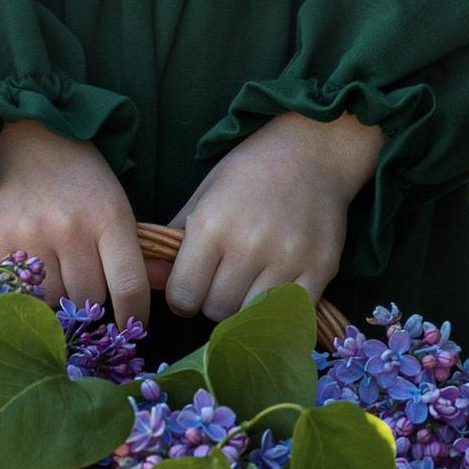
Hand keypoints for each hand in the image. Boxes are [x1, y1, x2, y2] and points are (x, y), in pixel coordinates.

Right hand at [0, 120, 152, 326]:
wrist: (14, 132)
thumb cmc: (71, 171)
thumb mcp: (110, 199)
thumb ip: (127, 247)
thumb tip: (151, 295)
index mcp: (109, 216)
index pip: (129, 287)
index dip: (133, 319)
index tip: (130, 330)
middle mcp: (72, 229)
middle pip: (89, 298)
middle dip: (90, 303)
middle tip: (83, 293)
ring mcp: (31, 236)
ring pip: (53, 300)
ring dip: (56, 300)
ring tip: (52, 278)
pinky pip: (16, 293)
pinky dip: (23, 295)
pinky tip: (26, 281)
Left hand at [163, 112, 382, 323]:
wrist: (311, 151)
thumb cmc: (249, 173)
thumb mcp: (202, 197)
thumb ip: (173, 243)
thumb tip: (148, 279)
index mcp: (211, 225)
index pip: (183, 296)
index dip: (182, 297)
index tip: (192, 288)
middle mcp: (249, 245)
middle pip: (217, 310)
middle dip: (214, 301)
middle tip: (224, 280)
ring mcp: (288, 259)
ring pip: (251, 317)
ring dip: (246, 307)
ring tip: (251, 281)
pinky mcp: (320, 269)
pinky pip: (291, 315)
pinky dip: (280, 309)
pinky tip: (277, 288)